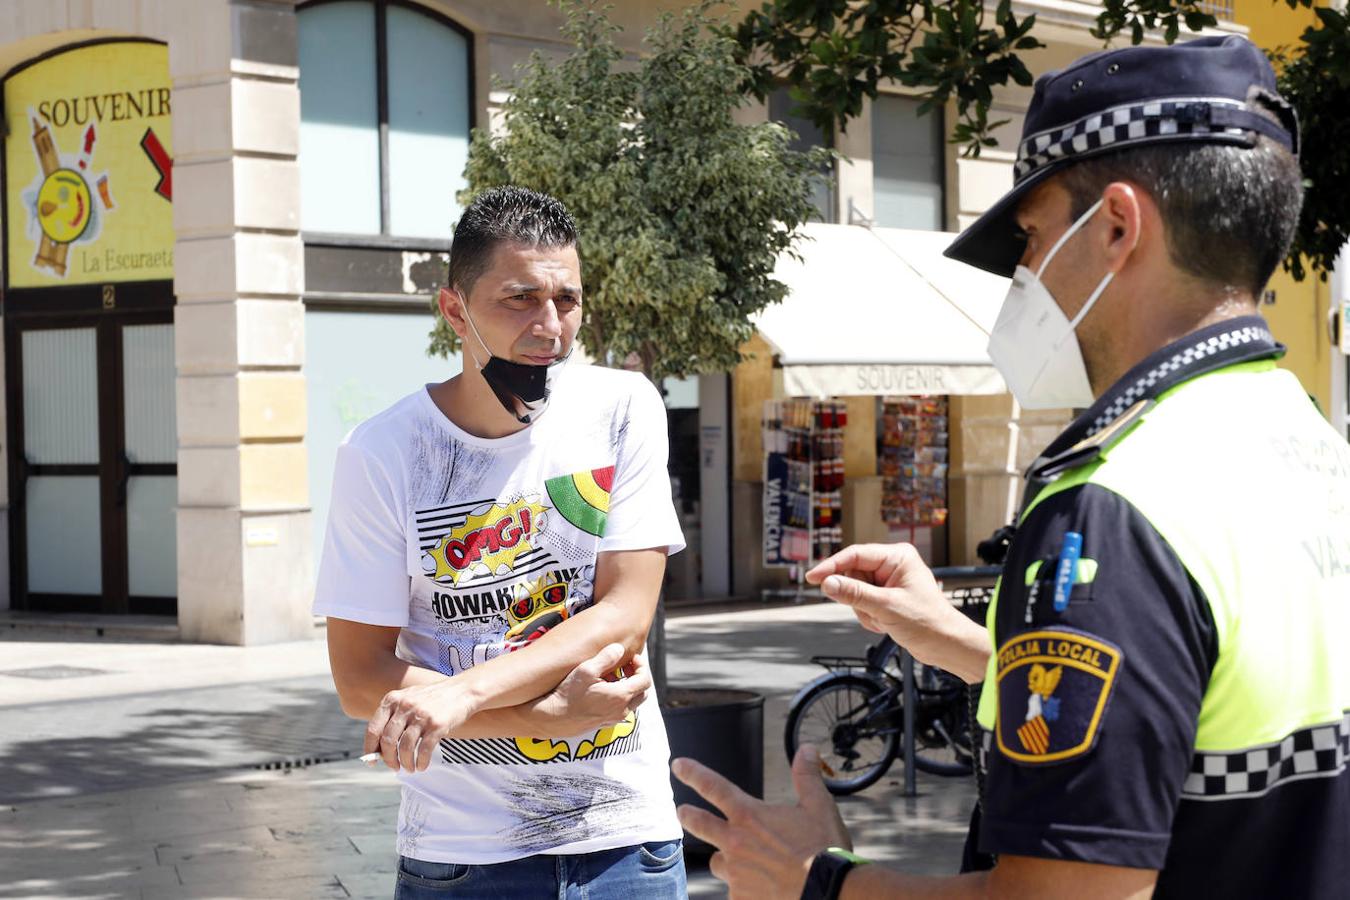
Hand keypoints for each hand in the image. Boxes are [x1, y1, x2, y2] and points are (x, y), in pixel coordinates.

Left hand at [364, 679, 474, 772]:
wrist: (462, 690)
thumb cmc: (433, 699)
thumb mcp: (408, 698)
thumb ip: (392, 717)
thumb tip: (378, 748)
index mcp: (393, 699)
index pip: (373, 729)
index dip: (370, 749)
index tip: (372, 762)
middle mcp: (405, 706)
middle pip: (388, 741)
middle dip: (389, 759)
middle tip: (394, 767)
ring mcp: (421, 715)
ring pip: (404, 748)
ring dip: (405, 763)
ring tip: (410, 768)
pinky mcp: (437, 725)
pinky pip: (423, 750)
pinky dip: (421, 762)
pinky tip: (422, 766)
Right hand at [529, 642, 650, 734]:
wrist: (552, 718)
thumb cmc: (568, 694)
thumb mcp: (586, 670)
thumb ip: (607, 657)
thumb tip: (620, 648)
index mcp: (621, 696)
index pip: (645, 680)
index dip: (642, 666)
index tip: (630, 658)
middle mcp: (621, 711)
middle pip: (643, 693)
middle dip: (638, 677)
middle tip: (625, 667)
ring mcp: (613, 719)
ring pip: (632, 702)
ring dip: (628, 688)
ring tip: (611, 676)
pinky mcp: (604, 724)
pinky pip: (620, 710)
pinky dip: (619, 698)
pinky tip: (602, 689)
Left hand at [672, 744, 850, 897]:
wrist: (828, 893)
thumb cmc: (824, 850)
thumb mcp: (819, 806)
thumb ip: (807, 777)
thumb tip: (807, 749)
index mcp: (750, 816)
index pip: (714, 787)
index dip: (693, 773)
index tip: (678, 765)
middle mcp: (735, 843)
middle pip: (700, 824)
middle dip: (689, 816)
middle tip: (682, 811)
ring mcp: (735, 873)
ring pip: (719, 864)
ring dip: (727, 861)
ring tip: (742, 865)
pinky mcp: (740, 898)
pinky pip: (735, 891)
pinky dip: (745, 889)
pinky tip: (762, 890)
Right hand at [806, 542, 961, 656]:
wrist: (946, 645)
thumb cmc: (927, 622)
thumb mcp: (886, 607)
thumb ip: (854, 594)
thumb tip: (827, 583)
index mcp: (897, 557)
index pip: (855, 555)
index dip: (832, 566)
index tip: (812, 578)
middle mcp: (892, 565)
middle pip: (852, 575)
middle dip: (856, 599)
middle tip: (871, 612)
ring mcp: (888, 581)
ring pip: (855, 592)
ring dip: (863, 611)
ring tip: (883, 621)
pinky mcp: (886, 597)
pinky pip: (862, 603)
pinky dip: (868, 617)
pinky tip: (885, 625)